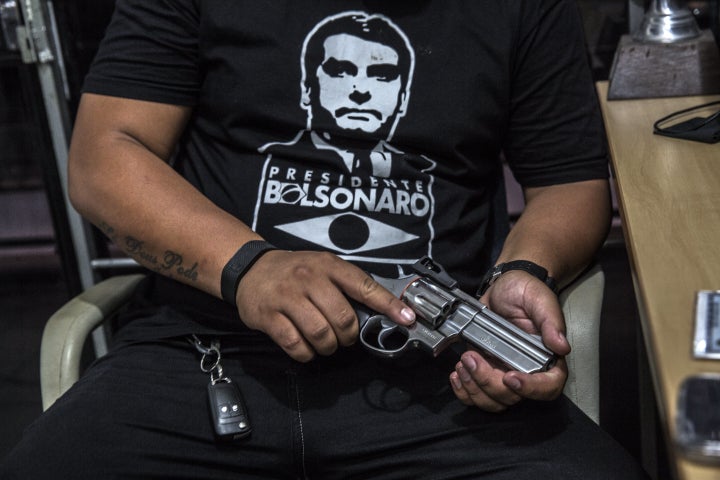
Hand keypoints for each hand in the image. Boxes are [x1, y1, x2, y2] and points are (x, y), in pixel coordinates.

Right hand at [235, 250, 415, 361]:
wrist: (250, 269)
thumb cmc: (295, 271)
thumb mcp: (323, 267)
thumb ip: (348, 286)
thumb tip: (383, 311)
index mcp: (328, 266)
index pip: (364, 286)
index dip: (388, 305)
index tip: (407, 319)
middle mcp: (308, 279)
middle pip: (343, 318)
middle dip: (349, 335)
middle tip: (345, 337)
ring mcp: (287, 297)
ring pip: (320, 333)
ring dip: (329, 346)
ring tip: (326, 343)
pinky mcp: (269, 316)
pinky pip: (296, 345)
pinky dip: (307, 353)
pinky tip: (307, 348)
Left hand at [449, 270, 569, 410]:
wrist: (503, 287)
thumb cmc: (525, 292)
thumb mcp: (539, 300)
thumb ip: (550, 322)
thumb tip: (561, 346)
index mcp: (547, 358)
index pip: (548, 387)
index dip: (530, 389)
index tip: (510, 376)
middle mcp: (527, 371)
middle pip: (512, 397)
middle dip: (488, 382)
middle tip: (471, 358)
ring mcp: (504, 373)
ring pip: (492, 400)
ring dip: (473, 387)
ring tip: (463, 362)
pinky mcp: (486, 371)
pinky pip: (476, 394)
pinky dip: (464, 390)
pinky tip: (457, 373)